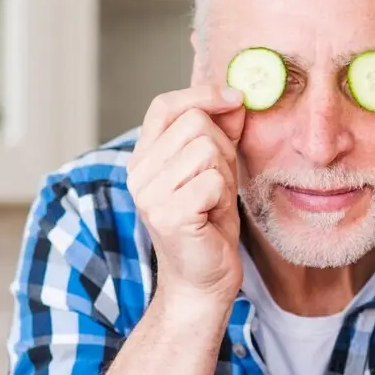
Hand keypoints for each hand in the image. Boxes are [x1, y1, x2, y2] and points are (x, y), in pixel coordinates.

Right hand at [126, 85, 246, 315]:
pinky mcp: (167, 214)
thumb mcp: (218, 170)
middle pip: (195, 123)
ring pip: (206, 150)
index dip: (202, 94)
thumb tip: (236, 98)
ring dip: (224, 176)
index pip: (165, 105)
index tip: (235, 99)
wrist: (204, 280)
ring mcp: (148, 193)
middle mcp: (138, 172)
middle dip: (223, 149)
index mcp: (144, 157)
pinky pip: (212, 181)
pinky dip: (223, 198)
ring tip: (214, 203)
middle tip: (219, 185)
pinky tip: (212, 217)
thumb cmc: (210, 225)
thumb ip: (221, 133)